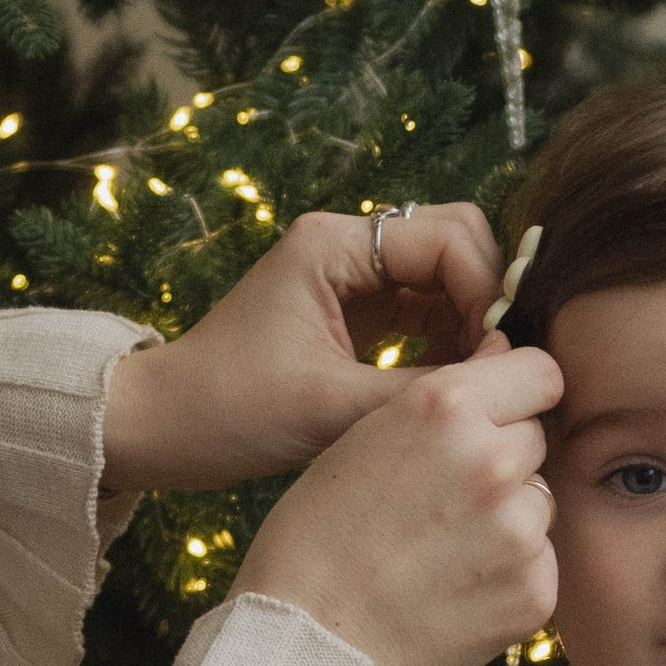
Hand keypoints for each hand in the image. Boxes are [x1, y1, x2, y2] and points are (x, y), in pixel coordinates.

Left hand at [100, 203, 504, 495]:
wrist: (162, 428)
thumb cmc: (229, 412)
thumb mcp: (331, 408)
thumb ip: (422, 389)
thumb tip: (503, 381)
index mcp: (332, 244)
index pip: (449, 237)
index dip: (487, 292)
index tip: (497, 356)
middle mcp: (345, 244)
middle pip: (455, 241)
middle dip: (485, 298)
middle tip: (495, 364)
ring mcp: (349, 275)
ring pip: (444, 276)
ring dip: (470, 323)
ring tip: (478, 381)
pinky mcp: (352, 310)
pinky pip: (423, 310)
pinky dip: (447, 341)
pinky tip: (452, 385)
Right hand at [232, 334, 559, 665]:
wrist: (307, 642)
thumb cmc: (316, 537)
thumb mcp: (361, 439)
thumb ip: (440, 403)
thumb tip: (503, 363)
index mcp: (445, 407)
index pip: (539, 372)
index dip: (520, 392)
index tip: (502, 415)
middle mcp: (492, 458)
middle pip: (536, 438)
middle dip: (503, 459)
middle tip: (444, 499)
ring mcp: (519, 529)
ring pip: (539, 503)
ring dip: (507, 519)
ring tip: (441, 552)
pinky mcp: (534, 590)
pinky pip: (539, 564)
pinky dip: (507, 576)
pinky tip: (453, 590)